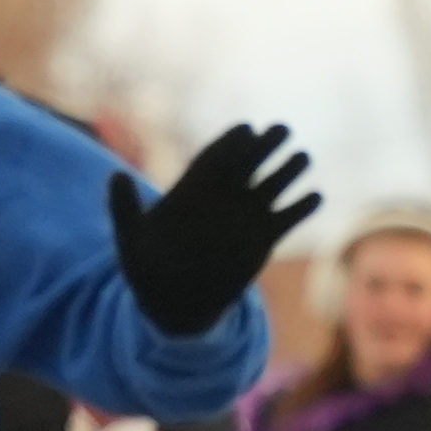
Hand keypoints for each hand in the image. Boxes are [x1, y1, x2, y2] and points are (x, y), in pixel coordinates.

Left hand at [108, 123, 318, 338]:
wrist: (175, 302)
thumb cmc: (147, 269)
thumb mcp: (131, 239)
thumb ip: (124, 208)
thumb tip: (114, 176)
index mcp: (192, 190)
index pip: (216, 158)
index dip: (231, 143)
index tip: (246, 130)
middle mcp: (223, 197)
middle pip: (248, 163)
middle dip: (265, 145)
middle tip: (282, 129)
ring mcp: (245, 215)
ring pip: (272, 185)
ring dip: (288, 170)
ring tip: (303, 158)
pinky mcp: (264, 238)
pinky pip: (287, 218)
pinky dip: (301, 208)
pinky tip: (316, 197)